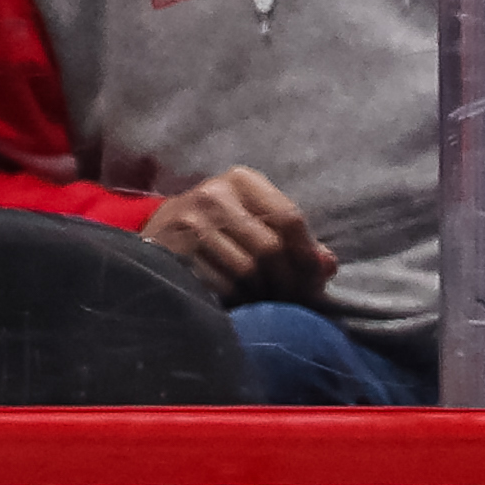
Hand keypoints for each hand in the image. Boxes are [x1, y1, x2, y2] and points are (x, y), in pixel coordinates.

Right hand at [145, 164, 333, 299]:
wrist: (156, 233)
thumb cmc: (219, 228)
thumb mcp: (255, 221)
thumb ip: (294, 240)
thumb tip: (328, 265)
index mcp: (242, 181)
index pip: (289, 217)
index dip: (307, 254)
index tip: (316, 280)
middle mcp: (214, 194)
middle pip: (270, 248)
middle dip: (289, 281)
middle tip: (297, 302)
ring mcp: (189, 222)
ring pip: (247, 269)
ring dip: (265, 294)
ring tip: (271, 303)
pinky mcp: (172, 250)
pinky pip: (221, 284)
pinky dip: (239, 299)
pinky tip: (244, 303)